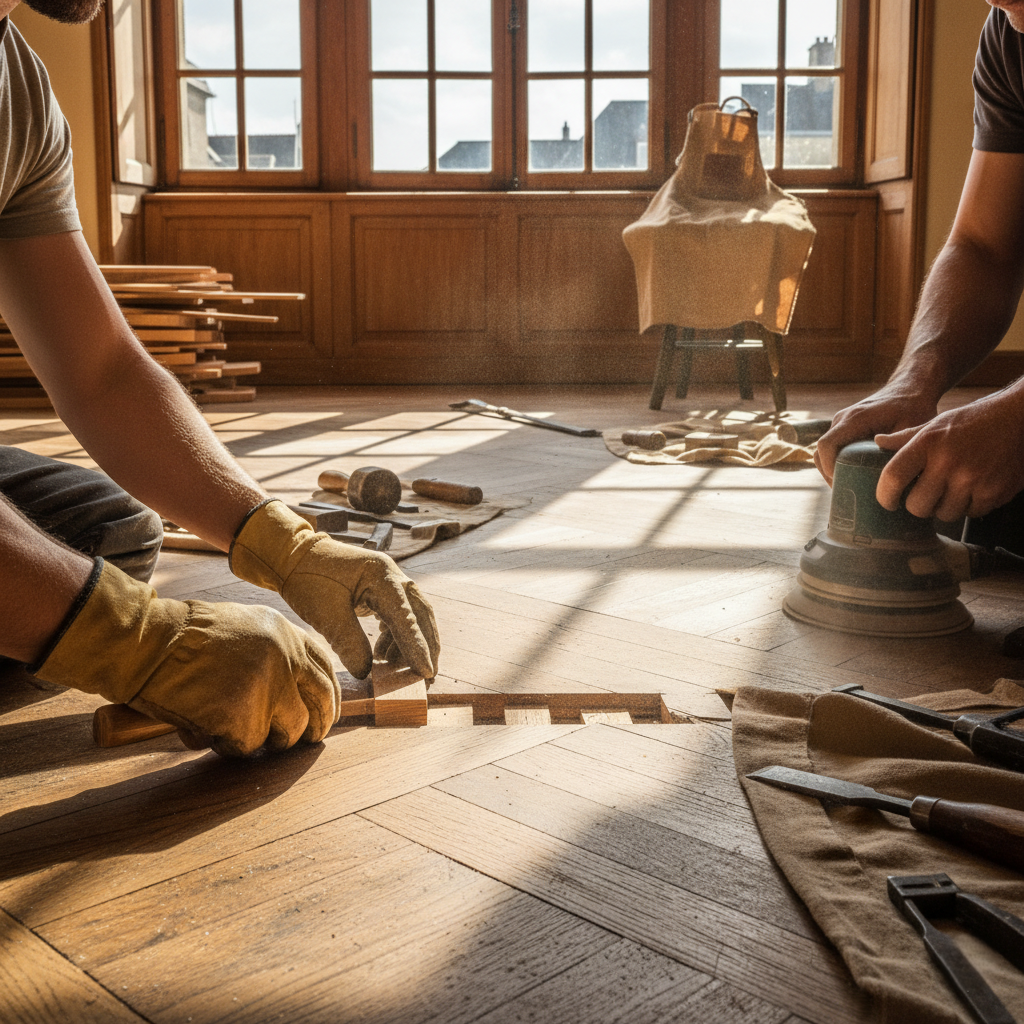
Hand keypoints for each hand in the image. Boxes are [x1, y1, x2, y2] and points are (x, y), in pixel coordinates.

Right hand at [33, 559, 340, 756]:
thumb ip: (272, 649)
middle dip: (316, 726)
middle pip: (320, 702)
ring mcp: (268, 688)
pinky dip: (227, 745)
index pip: (323, 667)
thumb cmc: (179, 638)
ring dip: (266, 739)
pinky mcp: (245, 717)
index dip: (328, 694)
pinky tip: (206, 729)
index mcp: (285, 632)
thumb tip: (294, 686)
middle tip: (306, 740)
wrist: (144, 642)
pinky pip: (247, 746)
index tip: (326, 711)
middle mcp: (285, 658)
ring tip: (234, 728)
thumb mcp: (241, 626)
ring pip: (288, 732)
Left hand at [230, 500, 438, 680]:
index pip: (406, 616)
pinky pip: (400, 614)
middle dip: (427, 646)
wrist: (295, 556)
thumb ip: (349, 642)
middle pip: (421, 614)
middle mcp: (392, 575)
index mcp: (381, 575)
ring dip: (412, 642)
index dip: (417, 646)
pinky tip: (384, 654)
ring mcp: (389, 580)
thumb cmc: (308, 579)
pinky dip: (397, 636)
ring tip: (398, 669)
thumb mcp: (325, 613)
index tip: (426, 672)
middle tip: (428, 677)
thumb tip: (366, 673)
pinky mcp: (381, 588)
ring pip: (414, 615)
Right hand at [814, 384, 937, 484]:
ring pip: (823, 451)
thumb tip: (894, 479)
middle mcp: (842, 419)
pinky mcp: (844, 427)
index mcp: (854, 419)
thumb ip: (899, 450)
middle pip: (820, 452)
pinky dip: (835, 462)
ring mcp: (841, 422)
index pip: (826, 445)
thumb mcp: (911, 429)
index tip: (841, 484)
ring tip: (848, 487)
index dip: (828, 468)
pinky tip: (851, 475)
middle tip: (846, 493)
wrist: (910, 388)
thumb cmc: (913, 407)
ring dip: (831, 469)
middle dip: (829, 474)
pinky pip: (831, 447)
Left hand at [873, 388, 1023, 520]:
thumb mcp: (937, 424)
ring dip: (946, 507)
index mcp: (927, 443)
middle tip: (926, 495)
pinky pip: (971, 513)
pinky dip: (971, 505)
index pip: (893, 478)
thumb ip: (906, 438)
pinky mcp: (995, 492)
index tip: (889, 501)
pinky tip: (974, 488)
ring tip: (953, 488)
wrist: (1019, 418)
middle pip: (917, 507)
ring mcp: (973, 479)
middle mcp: (948, 462)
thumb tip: (877, 442)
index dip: (885, 496)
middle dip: (919, 505)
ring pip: (944, 514)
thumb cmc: (972, 422)